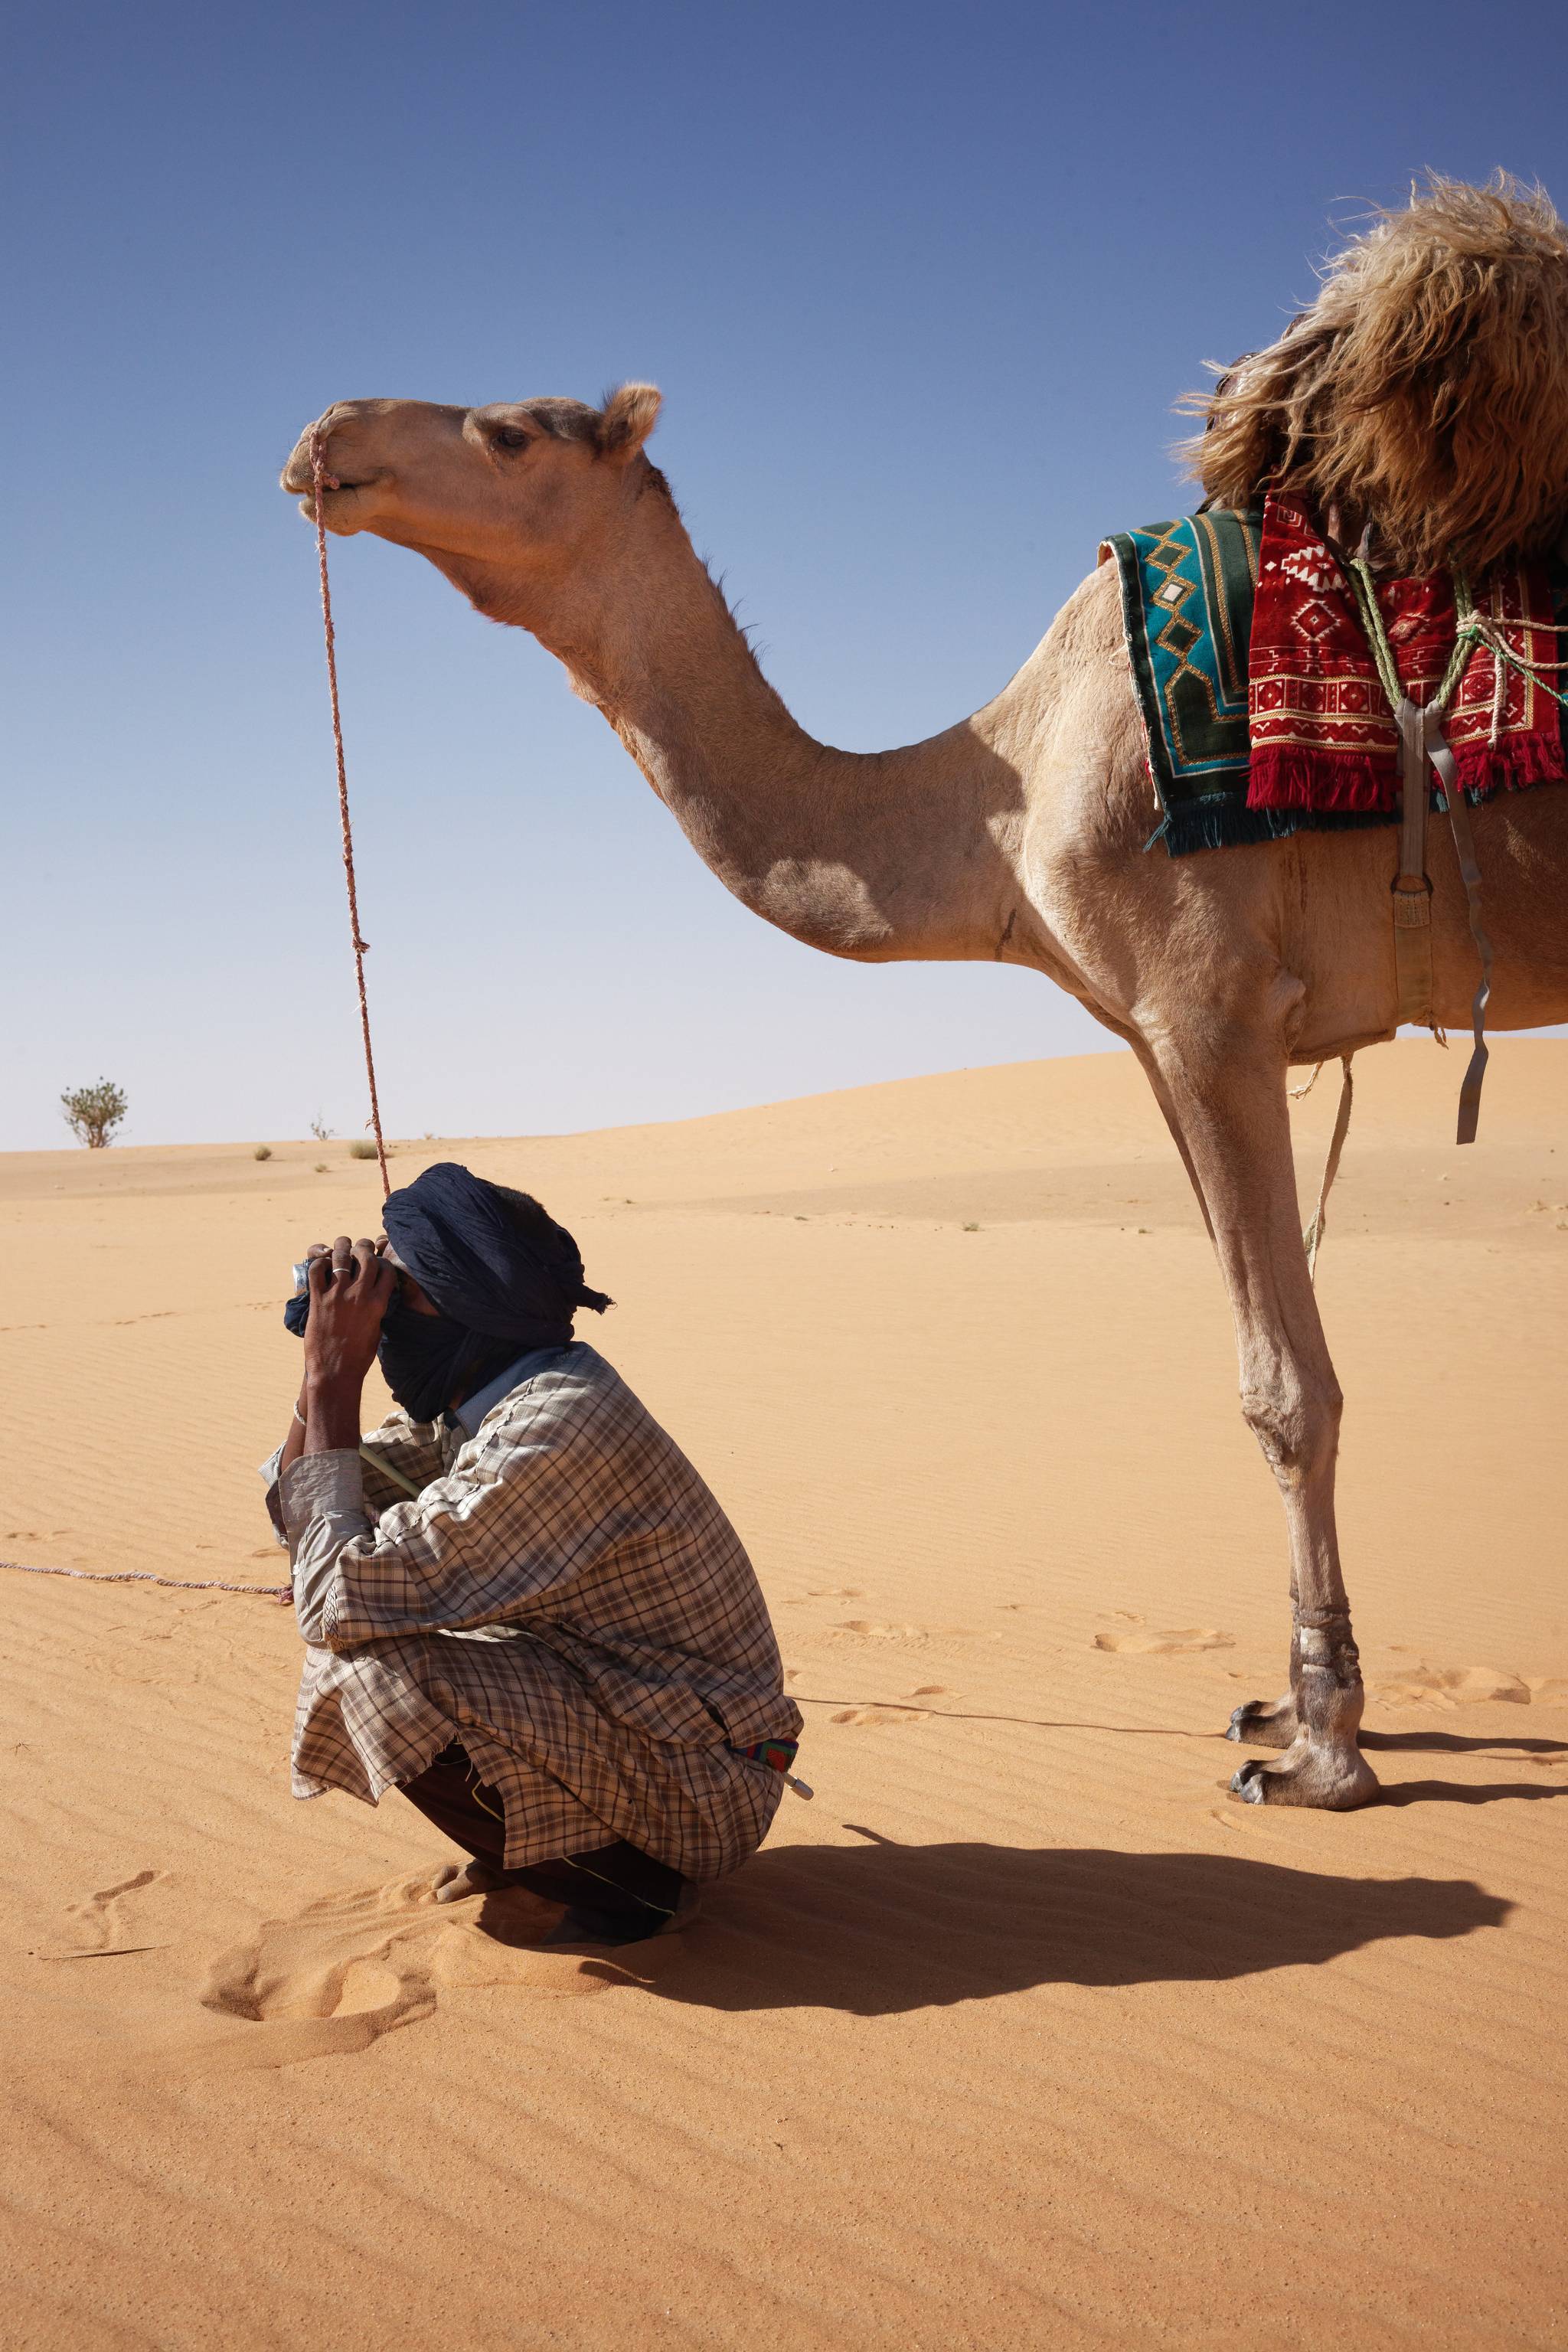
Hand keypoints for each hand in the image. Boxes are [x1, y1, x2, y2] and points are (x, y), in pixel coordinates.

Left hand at [302, 1235, 394, 1392]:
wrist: (335, 1371)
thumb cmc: (358, 1356)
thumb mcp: (376, 1330)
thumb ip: (376, 1309)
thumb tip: (375, 1296)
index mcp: (377, 1303)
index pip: (386, 1270)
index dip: (383, 1261)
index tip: (378, 1262)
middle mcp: (359, 1295)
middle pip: (366, 1257)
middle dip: (364, 1246)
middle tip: (360, 1247)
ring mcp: (337, 1295)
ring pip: (341, 1257)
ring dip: (342, 1247)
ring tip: (341, 1246)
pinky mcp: (318, 1299)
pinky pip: (316, 1270)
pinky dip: (319, 1262)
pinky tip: (322, 1264)